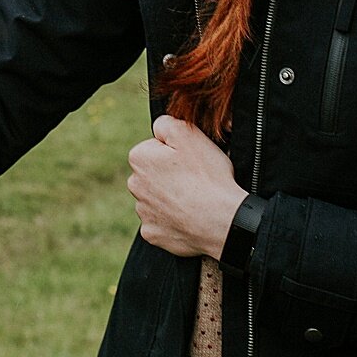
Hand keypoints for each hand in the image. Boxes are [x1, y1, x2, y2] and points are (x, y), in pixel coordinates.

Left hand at [126, 115, 245, 258]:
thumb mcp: (189, 134)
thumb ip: (166, 123)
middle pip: (154, 173)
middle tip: (195, 179)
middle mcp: (134, 185)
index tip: (190, 160)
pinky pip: (161, 222)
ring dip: (172, 197)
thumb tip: (158, 127)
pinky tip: (190, 217)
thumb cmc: (207, 177)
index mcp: (139, 158)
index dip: (175, 151)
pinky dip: (173, 220)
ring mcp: (143, 212)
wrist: (222, 221)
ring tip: (195, 199)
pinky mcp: (152, 234)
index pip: (154, 147)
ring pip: (157, 198)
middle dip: (170, 174)